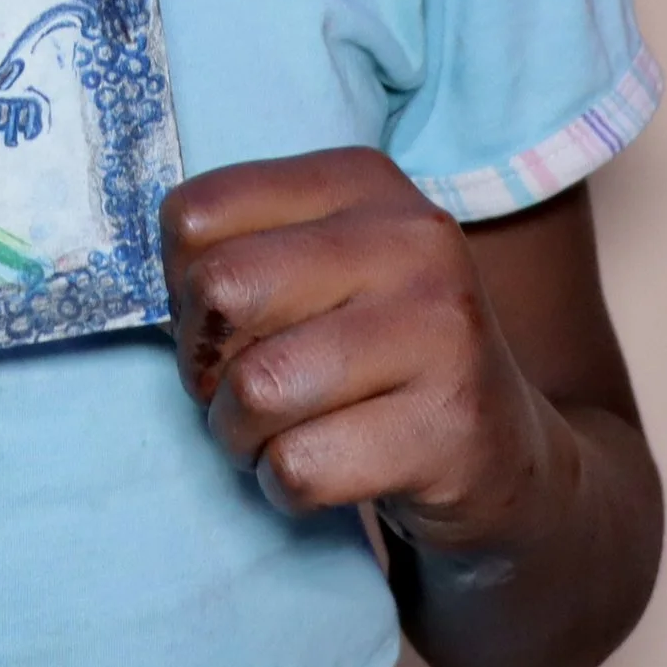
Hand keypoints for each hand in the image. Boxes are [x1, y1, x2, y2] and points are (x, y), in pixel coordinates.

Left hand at [161, 150, 574, 556]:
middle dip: (202, 364)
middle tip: (240, 389)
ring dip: (240, 436)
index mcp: (360, 181)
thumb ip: (238, 249)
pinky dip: (285, 486)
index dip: (182, 287)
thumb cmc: (373, 355)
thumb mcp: (316, 270)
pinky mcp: (450, 428)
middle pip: (220, 290)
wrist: (505, 457)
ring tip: (281, 434)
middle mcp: (410, 238)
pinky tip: (331, 470)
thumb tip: (160, 294)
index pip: (195, 215)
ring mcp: (441, 330)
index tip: (228, 323)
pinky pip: (299, 467)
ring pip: (255, 389)